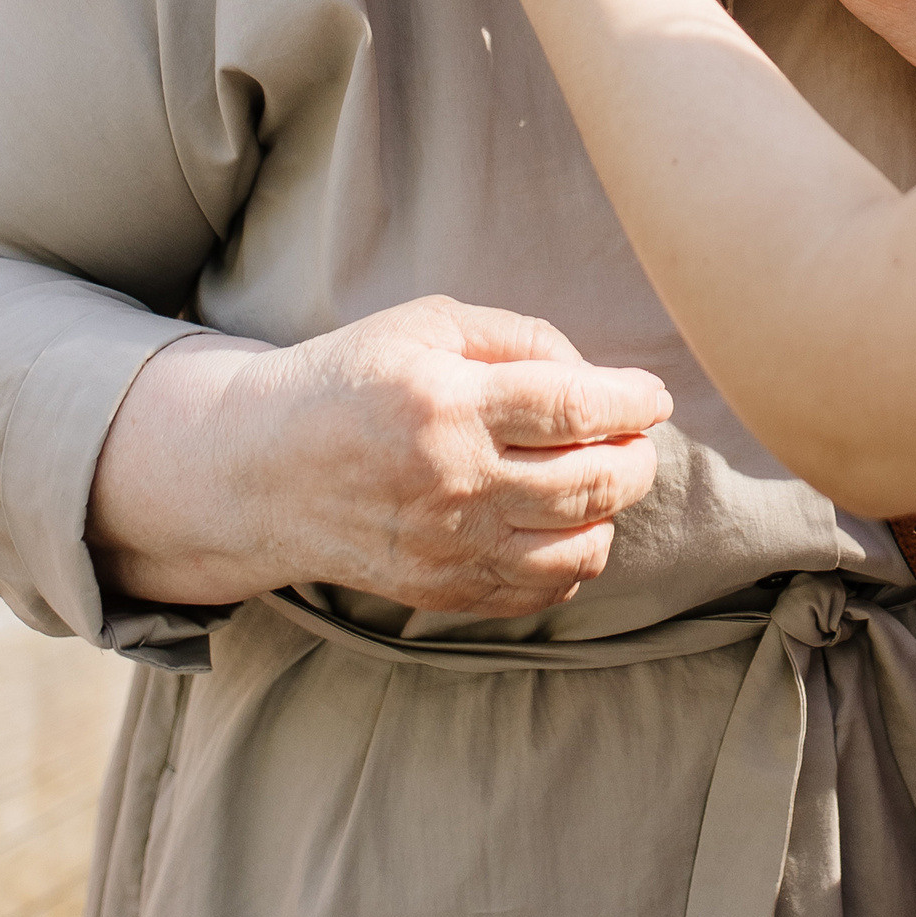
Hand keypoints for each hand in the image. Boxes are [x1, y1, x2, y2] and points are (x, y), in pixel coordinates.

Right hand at [87, 296, 672, 618]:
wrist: (262, 469)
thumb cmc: (353, 379)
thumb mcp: (428, 324)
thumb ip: (519, 337)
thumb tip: (597, 376)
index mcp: (448, 404)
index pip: (577, 407)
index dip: (634, 400)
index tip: (653, 394)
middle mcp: (455, 483)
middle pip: (595, 482)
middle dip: (636, 457)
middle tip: (634, 436)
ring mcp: (450, 548)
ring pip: (583, 546)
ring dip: (611, 509)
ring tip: (596, 477)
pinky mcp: (444, 592)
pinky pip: (545, 588)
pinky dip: (575, 556)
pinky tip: (561, 521)